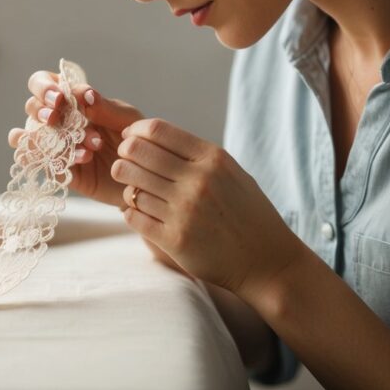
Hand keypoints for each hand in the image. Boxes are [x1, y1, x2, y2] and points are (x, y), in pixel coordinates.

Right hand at [8, 70, 143, 207]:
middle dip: (40, 109)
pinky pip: (45, 163)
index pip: (45, 83)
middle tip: (55, 116)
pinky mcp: (61, 169)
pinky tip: (84, 157)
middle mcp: (59, 120)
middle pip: (31, 107)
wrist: (144, 174)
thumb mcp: (127, 119)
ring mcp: (57, 145)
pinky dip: (59, 158)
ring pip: (31, 136)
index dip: (45, 87)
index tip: (61, 98)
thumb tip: (84, 93)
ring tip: (78, 140)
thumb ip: (106, 107)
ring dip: (49, 136)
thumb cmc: (135, 139)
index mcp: (73, 100)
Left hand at [113, 118, 302, 293]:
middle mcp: (198, 181)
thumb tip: (150, 136)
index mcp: (212, 158)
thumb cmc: (247, 212)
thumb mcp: (230, 172)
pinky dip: (131, 212)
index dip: (135, 132)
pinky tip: (140, 212)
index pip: (157, 129)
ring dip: (127, 187)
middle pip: (137, 153)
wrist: (266, 260)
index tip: (129, 139)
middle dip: (123, 156)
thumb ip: (196, 154)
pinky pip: (134, 216)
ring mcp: (185, 211)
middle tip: (123, 163)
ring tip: (134, 190)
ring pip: (132, 187)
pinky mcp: (175, 240)